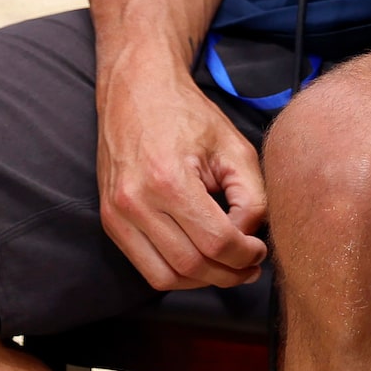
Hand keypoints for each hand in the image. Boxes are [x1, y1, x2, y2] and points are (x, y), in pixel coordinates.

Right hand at [95, 53, 270, 289]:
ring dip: (203, 281)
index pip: (217, 242)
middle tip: (250, 265)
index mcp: (169, 180)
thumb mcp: (234, 147)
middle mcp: (136, 202)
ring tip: (228, 266)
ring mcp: (117, 214)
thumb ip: (252, 196)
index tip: (260, 250)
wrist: (136, 90)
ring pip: (167, 277)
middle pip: (192, 266)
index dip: (246, 255)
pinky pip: (146, 268)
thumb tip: (250, 240)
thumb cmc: (187, 114)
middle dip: (229, 273)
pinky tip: (200, 259)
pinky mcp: (110, 221)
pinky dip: (177, 274)